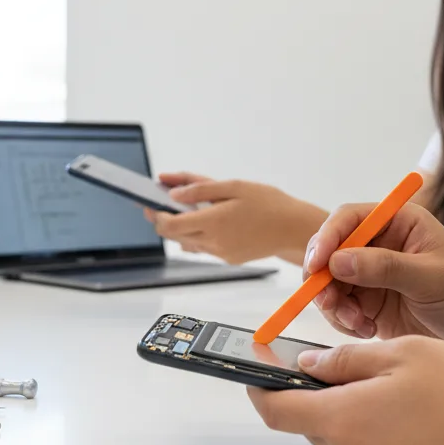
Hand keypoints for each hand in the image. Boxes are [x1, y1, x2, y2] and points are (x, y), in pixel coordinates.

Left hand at [144, 174, 326, 265]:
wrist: (294, 228)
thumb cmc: (267, 202)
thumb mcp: (233, 186)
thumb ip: (199, 187)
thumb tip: (170, 192)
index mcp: (213, 221)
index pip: (168, 226)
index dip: (154, 215)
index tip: (148, 202)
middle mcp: (213, 242)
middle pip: (173, 235)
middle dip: (162, 219)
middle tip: (157, 203)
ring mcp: (220, 253)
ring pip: (187, 242)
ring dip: (181, 227)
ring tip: (182, 208)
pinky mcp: (228, 258)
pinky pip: (203, 247)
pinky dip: (198, 233)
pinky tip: (206, 220)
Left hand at [248, 337, 443, 444]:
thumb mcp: (405, 353)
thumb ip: (347, 358)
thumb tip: (311, 363)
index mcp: (341, 418)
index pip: (274, 408)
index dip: (256, 385)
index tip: (252, 366)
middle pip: (306, 419)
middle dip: (312, 390)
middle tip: (338, 361)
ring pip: (338, 433)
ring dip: (346, 407)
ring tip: (388, 380)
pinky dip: (370, 426)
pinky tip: (407, 409)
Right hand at [304, 202, 443, 352]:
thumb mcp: (432, 279)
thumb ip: (386, 267)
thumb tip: (338, 260)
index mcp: (399, 222)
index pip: (350, 218)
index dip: (327, 237)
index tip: (317, 264)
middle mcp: (379, 244)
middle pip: (330, 250)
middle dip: (324, 278)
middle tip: (329, 303)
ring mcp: (370, 273)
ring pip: (328, 282)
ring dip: (334, 305)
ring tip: (358, 324)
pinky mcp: (366, 301)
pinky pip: (337, 307)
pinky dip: (343, 321)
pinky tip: (367, 330)